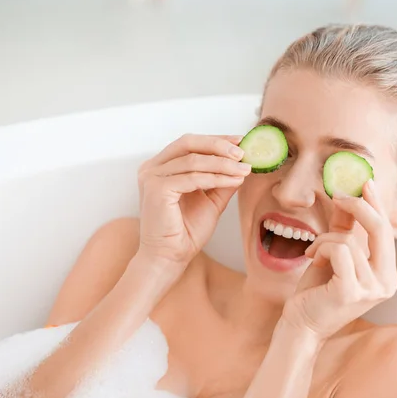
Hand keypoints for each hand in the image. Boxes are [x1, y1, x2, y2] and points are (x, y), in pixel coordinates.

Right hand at [136, 134, 249, 276]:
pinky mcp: (157, 189)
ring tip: (244, 169)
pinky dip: (216, 178)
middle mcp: (152, 168)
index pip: (190, 144)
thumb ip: (222, 180)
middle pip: (189, 143)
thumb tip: (242, 163)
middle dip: (219, 145)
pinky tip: (234, 181)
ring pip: (193, 160)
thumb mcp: (210, 200)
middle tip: (243, 152)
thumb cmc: (185, 231)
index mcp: (161, 166)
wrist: (170, 257)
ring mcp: (152, 177)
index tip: (240, 142)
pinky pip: (193, 178)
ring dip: (223, 164)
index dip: (216, 140)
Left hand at [283, 180, 396, 339]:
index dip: (377, 205)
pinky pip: (339, 250)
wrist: (301, 323)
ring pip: (350, 240)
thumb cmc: (317, 290)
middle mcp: (386, 283)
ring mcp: (371, 289)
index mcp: (387, 274)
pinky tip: (313, 260)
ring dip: (324, 239)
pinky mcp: (351, 292)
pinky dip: (321, 248)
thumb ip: (345, 229)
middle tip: (338, 195)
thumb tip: (348, 196)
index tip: (365, 182)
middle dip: (358, 206)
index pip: (386, 232)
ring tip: (313, 252)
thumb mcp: (335, 255)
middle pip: (380, 230)